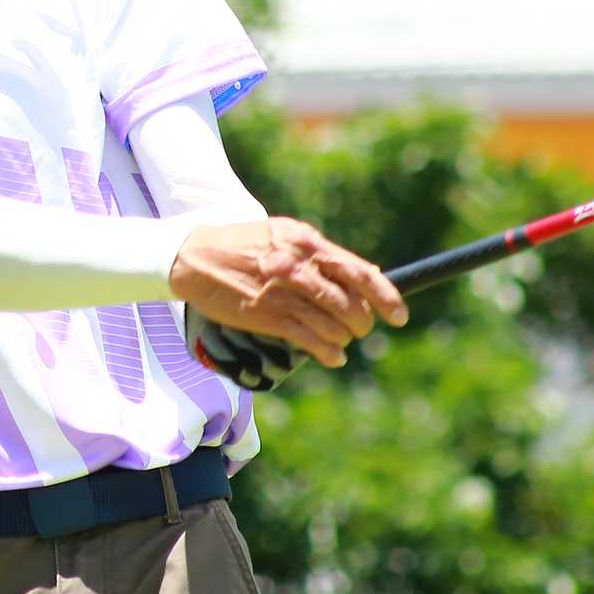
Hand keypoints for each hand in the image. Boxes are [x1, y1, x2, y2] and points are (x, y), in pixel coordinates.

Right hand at [167, 217, 407, 372]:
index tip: (399, 315)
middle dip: (363, 322)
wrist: (193, 257)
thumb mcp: (284, 236)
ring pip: (333, 325)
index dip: (385, 297)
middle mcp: (298, 266)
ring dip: (344, 338)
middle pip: (350, 303)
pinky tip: (333, 357)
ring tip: (341, 341)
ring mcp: (283, 293)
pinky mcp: (267, 316)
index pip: (359, 272)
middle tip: (362, 329)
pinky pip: (310, 340)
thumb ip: (320, 254)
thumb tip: (365, 273)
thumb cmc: (242, 246)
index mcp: (306, 242)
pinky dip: (329, 353)